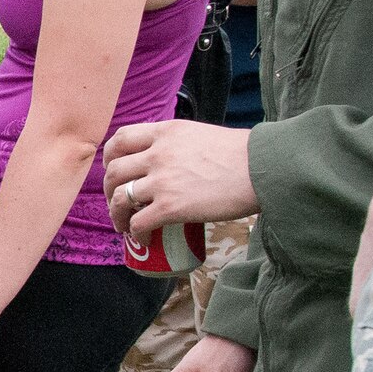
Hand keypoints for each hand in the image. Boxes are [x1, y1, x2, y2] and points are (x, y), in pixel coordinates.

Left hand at [103, 121, 258, 235]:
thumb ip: (177, 144)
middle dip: (108, 189)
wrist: (264, 169)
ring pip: (119, 198)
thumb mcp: (200, 135)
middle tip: (117, 201)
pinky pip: (137, 223)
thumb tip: (168, 161)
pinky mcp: (170, 207)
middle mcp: (158, 153)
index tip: (113, 169)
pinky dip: (134, 233)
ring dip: (115, 213)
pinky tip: (142, 239)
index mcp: (165, 132)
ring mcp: (162, 180)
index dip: (110, 157)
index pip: (120, 139)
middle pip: (114, 171)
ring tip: (122, 224)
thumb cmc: (241, 155)